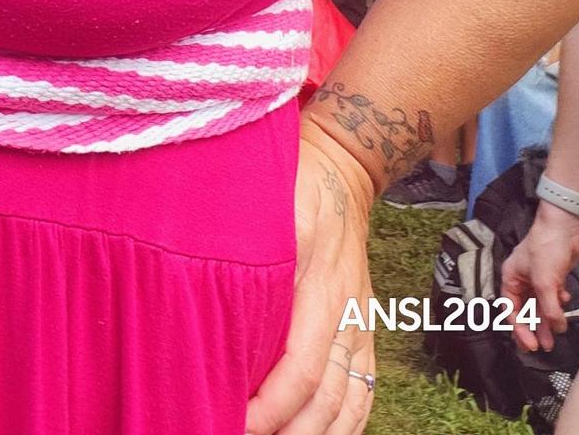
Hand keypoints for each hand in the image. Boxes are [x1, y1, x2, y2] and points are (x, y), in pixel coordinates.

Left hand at [246, 122, 376, 433]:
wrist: (344, 168)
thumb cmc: (297, 183)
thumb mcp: (271, 203)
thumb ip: (251, 247)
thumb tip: (212, 283)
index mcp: (320, 286)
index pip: (299, 368)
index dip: (268, 407)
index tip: (232, 421)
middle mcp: (346, 315)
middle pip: (325, 399)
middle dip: (287, 431)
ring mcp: (360, 325)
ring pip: (348, 404)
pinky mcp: (365, 329)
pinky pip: (365, 391)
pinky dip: (346, 425)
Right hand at [501, 202, 578, 351]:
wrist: (564, 226)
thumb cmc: (545, 248)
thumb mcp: (544, 281)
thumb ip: (549, 308)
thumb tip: (557, 329)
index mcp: (510, 278)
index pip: (510, 309)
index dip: (519, 329)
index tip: (530, 345)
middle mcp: (522, 280)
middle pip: (525, 310)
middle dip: (533, 328)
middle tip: (542, 347)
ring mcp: (537, 278)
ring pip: (540, 305)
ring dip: (548, 320)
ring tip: (555, 337)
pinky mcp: (552, 276)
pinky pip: (552, 296)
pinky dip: (558, 302)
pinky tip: (565, 301)